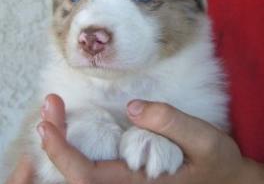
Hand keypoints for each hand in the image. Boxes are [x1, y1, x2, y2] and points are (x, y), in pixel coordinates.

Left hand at [36, 95, 263, 183]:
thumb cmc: (215, 162)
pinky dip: (75, 147)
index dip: (62, 150)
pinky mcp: (128, 175)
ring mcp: (125, 183)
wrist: (225, 180)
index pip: (87, 175)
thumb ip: (172, 123)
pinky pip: (92, 166)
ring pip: (80, 173)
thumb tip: (132, 107)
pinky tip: (72, 127)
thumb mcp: (204, 139)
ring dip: (61, 143)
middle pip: (75, 175)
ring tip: (54, 113)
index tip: (50, 120)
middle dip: (54, 141)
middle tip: (49, 106)